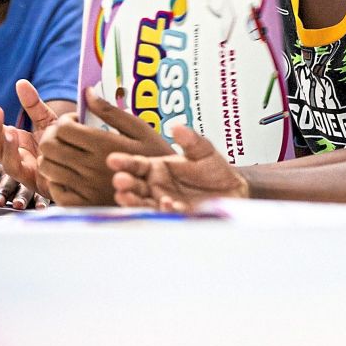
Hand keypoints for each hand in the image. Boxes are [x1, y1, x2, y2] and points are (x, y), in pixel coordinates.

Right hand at [0, 79, 58, 198]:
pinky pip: (16, 169)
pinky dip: (12, 154)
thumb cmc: (65, 146)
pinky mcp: (32, 181)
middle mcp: (15, 156)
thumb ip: (33, 105)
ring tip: (2, 122)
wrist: (84, 168)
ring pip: (1, 157)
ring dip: (0, 139)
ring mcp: (22, 169)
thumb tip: (20, 82)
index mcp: (15, 142)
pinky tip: (14, 137)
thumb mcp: (49, 121)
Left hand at [0, 160, 47, 209]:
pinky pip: (41, 192)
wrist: (26, 158)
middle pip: (5, 182)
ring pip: (24, 187)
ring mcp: (26, 178)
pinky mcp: (40, 186)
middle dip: (1, 192)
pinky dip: (41, 200)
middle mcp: (11, 172)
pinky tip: (40, 207)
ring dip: (21, 196)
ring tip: (17, 205)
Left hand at [37, 87, 174, 205]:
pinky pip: (55, 190)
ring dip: (53, 156)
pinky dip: (57, 179)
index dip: (65, 120)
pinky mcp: (83, 206)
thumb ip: (110, 110)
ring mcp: (85, 189)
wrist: (169, 194)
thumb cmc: (154, 155)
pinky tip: (72, 173)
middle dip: (53, 135)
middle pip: (48, 147)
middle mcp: (91, 168)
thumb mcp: (139, 128)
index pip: (62, 128)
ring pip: (47, 168)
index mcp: (104, 145)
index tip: (77, 121)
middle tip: (67, 135)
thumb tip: (87, 92)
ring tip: (69, 153)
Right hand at [108, 125, 247, 211]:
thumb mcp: (204, 150)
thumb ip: (191, 140)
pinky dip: (164, 212)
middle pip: (134, 186)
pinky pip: (166, 216)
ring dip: (134, 202)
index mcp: (157, 168)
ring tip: (127, 197)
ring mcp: (163, 204)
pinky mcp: (175, 218)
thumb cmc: (214, 169)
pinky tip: (166, 205)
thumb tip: (178, 127)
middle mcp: (155, 187)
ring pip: (143, 204)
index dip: (124, 162)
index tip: (113, 159)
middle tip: (119, 181)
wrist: (232, 191)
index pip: (136, 165)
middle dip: (125, 184)